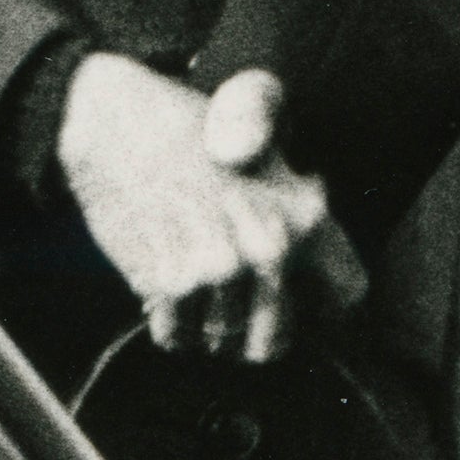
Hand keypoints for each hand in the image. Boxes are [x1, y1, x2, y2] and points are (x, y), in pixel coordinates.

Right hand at [55, 55, 354, 364]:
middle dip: (251, 329)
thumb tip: (307, 269)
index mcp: (306, 215)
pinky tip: (163, 281)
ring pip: (222, 344)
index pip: (345, 296)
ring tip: (192, 280)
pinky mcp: (167, 279)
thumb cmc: (192, 130)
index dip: (319, 303)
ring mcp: (218, 267)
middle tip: (229, 295)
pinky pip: (176, 338)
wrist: (114, 115)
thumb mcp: (271, 143)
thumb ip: (304, 204)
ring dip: (204, 326)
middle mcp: (270, 247)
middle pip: (274, 341)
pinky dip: (168, 324)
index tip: (296, 295)